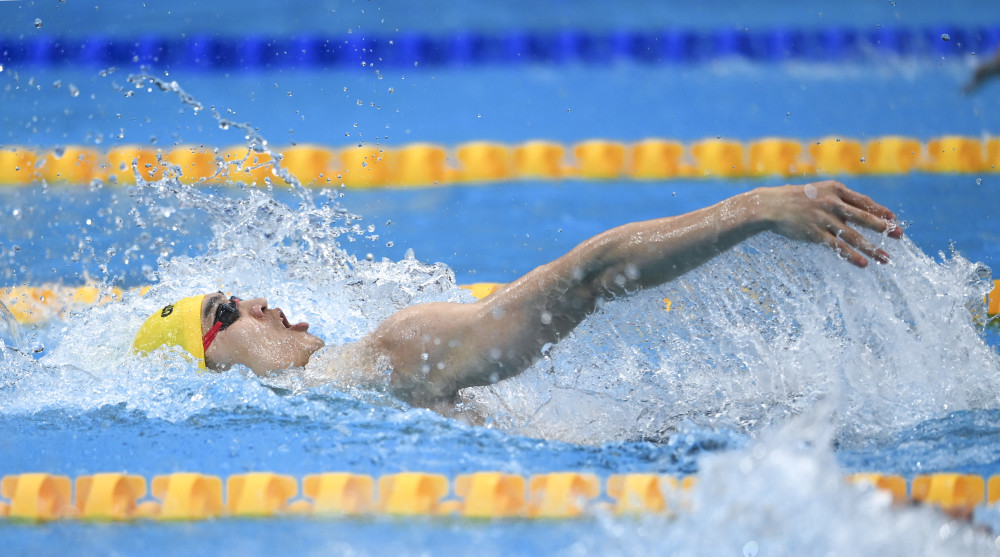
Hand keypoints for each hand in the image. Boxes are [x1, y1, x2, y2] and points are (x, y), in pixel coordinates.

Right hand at [756, 180, 902, 267]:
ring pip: (854, 236)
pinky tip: (863, 264)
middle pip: (864, 217)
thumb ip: (836, 198)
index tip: (894, 219)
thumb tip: (858, 208)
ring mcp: (824, 219)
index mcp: (835, 190)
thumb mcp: (818, 192)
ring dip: (872, 248)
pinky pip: (838, 247)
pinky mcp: (815, 234)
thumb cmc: (794, 199)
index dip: (880, 211)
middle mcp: (832, 203)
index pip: (864, 201)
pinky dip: (852, 256)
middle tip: (899, 235)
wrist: (770, 206)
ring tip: (886, 259)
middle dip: (884, 228)